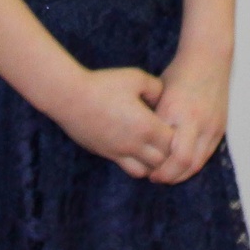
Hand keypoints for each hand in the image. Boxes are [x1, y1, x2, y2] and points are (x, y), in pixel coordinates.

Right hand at [46, 66, 172, 179]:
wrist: (70, 98)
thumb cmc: (104, 84)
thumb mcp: (135, 77)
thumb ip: (155, 87)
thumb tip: (162, 98)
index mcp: (146, 126)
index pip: (174, 143)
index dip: (179, 136)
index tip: (177, 124)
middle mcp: (135, 144)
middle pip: (162, 161)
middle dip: (168, 153)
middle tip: (169, 138)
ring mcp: (119, 152)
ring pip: (145, 171)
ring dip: (154, 163)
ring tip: (155, 148)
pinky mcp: (106, 154)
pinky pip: (129, 169)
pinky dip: (138, 164)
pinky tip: (137, 148)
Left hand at [147, 47, 230, 185]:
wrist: (208, 57)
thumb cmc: (180, 73)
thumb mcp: (160, 94)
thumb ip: (154, 119)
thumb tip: (142, 143)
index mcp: (174, 112)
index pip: (164, 151)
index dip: (155, 166)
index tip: (145, 170)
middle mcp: (194, 121)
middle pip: (182, 163)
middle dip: (167, 175)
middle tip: (155, 177)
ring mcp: (210, 125)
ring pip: (196, 163)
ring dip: (182, 173)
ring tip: (168, 174)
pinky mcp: (220, 127)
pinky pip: (207, 154)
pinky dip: (194, 163)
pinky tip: (183, 164)